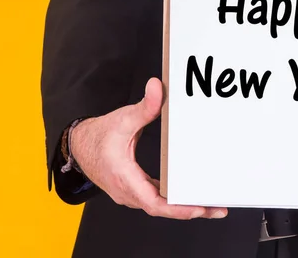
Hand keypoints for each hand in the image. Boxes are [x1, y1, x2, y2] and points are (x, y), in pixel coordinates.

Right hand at [71, 77, 227, 219]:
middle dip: (191, 210)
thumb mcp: (123, 119)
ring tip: (212, 206)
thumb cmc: (99, 136)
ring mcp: (132, 193)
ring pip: (162, 207)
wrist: (79, 146)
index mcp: (125, 178)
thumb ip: (144, 106)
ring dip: (185, 208)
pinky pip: (158, 200)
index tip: (198, 208)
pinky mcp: (136, 190)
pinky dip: (175, 201)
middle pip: (164, 209)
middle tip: (217, 209)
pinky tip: (192, 197)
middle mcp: (129, 192)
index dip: (177, 209)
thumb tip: (157, 86)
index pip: (154, 203)